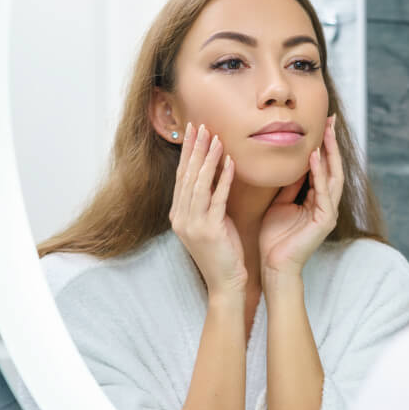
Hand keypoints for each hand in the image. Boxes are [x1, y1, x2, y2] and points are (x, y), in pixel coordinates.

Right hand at [170, 122, 246, 296]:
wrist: (225, 284)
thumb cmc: (223, 252)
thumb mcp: (211, 222)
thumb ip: (208, 200)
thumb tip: (215, 172)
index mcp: (178, 215)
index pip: (182, 176)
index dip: (188, 152)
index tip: (193, 130)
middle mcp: (180, 217)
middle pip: (187, 175)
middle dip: (194, 149)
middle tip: (201, 125)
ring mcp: (192, 224)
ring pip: (199, 184)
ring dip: (208, 159)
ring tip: (216, 138)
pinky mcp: (208, 230)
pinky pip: (216, 198)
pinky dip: (223, 179)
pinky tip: (230, 163)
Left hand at [260, 115, 343, 280]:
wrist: (273, 266)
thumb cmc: (274, 237)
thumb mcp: (279, 202)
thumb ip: (289, 185)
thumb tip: (291, 163)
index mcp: (317, 199)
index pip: (323, 166)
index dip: (323, 145)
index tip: (321, 123)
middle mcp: (327, 203)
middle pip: (333, 166)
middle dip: (332, 142)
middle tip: (330, 119)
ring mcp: (328, 211)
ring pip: (333, 175)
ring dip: (330, 153)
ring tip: (326, 132)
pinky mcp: (325, 220)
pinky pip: (323, 192)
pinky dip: (319, 173)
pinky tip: (314, 157)